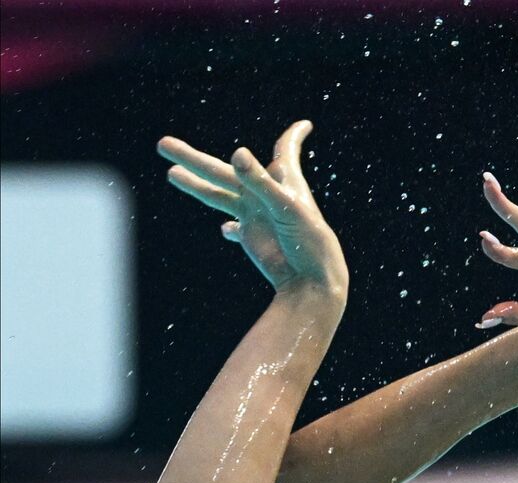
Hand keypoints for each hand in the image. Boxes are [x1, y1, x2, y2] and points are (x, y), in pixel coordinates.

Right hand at [157, 121, 347, 294]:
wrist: (313, 282)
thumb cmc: (309, 242)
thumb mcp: (285, 207)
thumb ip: (260, 181)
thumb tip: (237, 153)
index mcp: (282, 181)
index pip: (286, 150)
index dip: (294, 136)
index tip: (307, 124)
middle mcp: (266, 195)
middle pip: (223, 171)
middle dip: (194, 158)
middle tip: (162, 143)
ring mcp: (258, 217)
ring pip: (220, 196)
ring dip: (197, 186)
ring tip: (171, 173)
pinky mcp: (255, 238)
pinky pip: (238, 230)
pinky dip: (231, 228)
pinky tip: (224, 229)